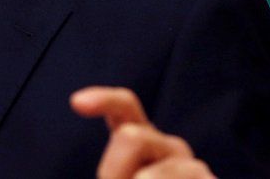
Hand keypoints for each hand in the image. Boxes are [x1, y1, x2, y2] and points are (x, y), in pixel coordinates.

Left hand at [70, 86, 215, 178]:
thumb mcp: (117, 176)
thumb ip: (113, 171)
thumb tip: (132, 160)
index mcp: (140, 141)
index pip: (124, 107)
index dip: (104, 100)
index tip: (77, 102)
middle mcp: (168, 146)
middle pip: (131, 137)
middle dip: (112, 171)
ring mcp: (192, 166)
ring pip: (147, 174)